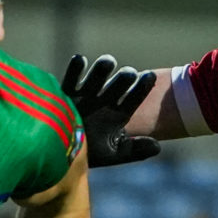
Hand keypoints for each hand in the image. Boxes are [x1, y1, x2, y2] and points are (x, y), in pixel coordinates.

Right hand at [62, 53, 159, 167]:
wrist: (60, 157)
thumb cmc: (88, 156)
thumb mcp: (113, 155)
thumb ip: (135, 151)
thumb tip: (157, 147)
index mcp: (118, 114)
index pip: (134, 98)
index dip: (142, 87)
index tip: (149, 76)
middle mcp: (104, 102)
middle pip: (116, 86)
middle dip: (122, 79)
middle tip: (128, 73)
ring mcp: (85, 96)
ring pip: (96, 79)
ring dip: (102, 69)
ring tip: (108, 62)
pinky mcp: (66, 95)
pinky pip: (70, 79)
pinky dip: (75, 69)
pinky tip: (81, 59)